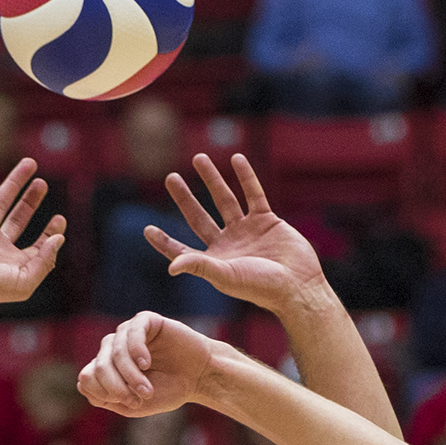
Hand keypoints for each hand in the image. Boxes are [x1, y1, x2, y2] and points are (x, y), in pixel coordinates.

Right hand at [0, 147, 66, 312]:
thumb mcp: (24, 281)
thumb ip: (45, 261)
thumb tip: (59, 238)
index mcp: (13, 259)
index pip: (36, 242)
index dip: (50, 231)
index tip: (59, 220)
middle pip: (18, 215)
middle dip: (31, 199)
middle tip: (42, 183)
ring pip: (0, 199)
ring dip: (15, 181)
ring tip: (30, 163)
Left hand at [78, 311, 223, 416]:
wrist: (198, 378)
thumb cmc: (166, 391)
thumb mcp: (132, 405)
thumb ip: (105, 398)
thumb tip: (82, 381)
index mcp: (106, 367)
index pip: (86, 378)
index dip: (104, 393)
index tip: (131, 403)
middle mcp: (113, 348)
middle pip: (99, 367)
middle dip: (117, 387)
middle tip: (140, 399)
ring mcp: (127, 333)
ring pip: (114, 352)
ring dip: (130, 375)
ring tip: (147, 390)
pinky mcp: (145, 321)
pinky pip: (132, 332)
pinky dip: (136, 351)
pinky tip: (146, 364)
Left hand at [143, 154, 328, 314]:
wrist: (298, 285)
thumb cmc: (261, 287)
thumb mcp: (226, 277)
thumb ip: (199, 267)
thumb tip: (171, 267)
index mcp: (213, 261)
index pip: (183, 249)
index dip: (165, 241)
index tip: (147, 228)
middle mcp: (227, 244)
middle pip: (199, 216)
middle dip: (185, 198)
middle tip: (170, 178)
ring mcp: (247, 230)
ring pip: (225, 200)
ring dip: (213, 179)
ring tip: (199, 157)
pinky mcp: (267, 220)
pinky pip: (254, 194)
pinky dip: (246, 177)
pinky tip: (236, 159)